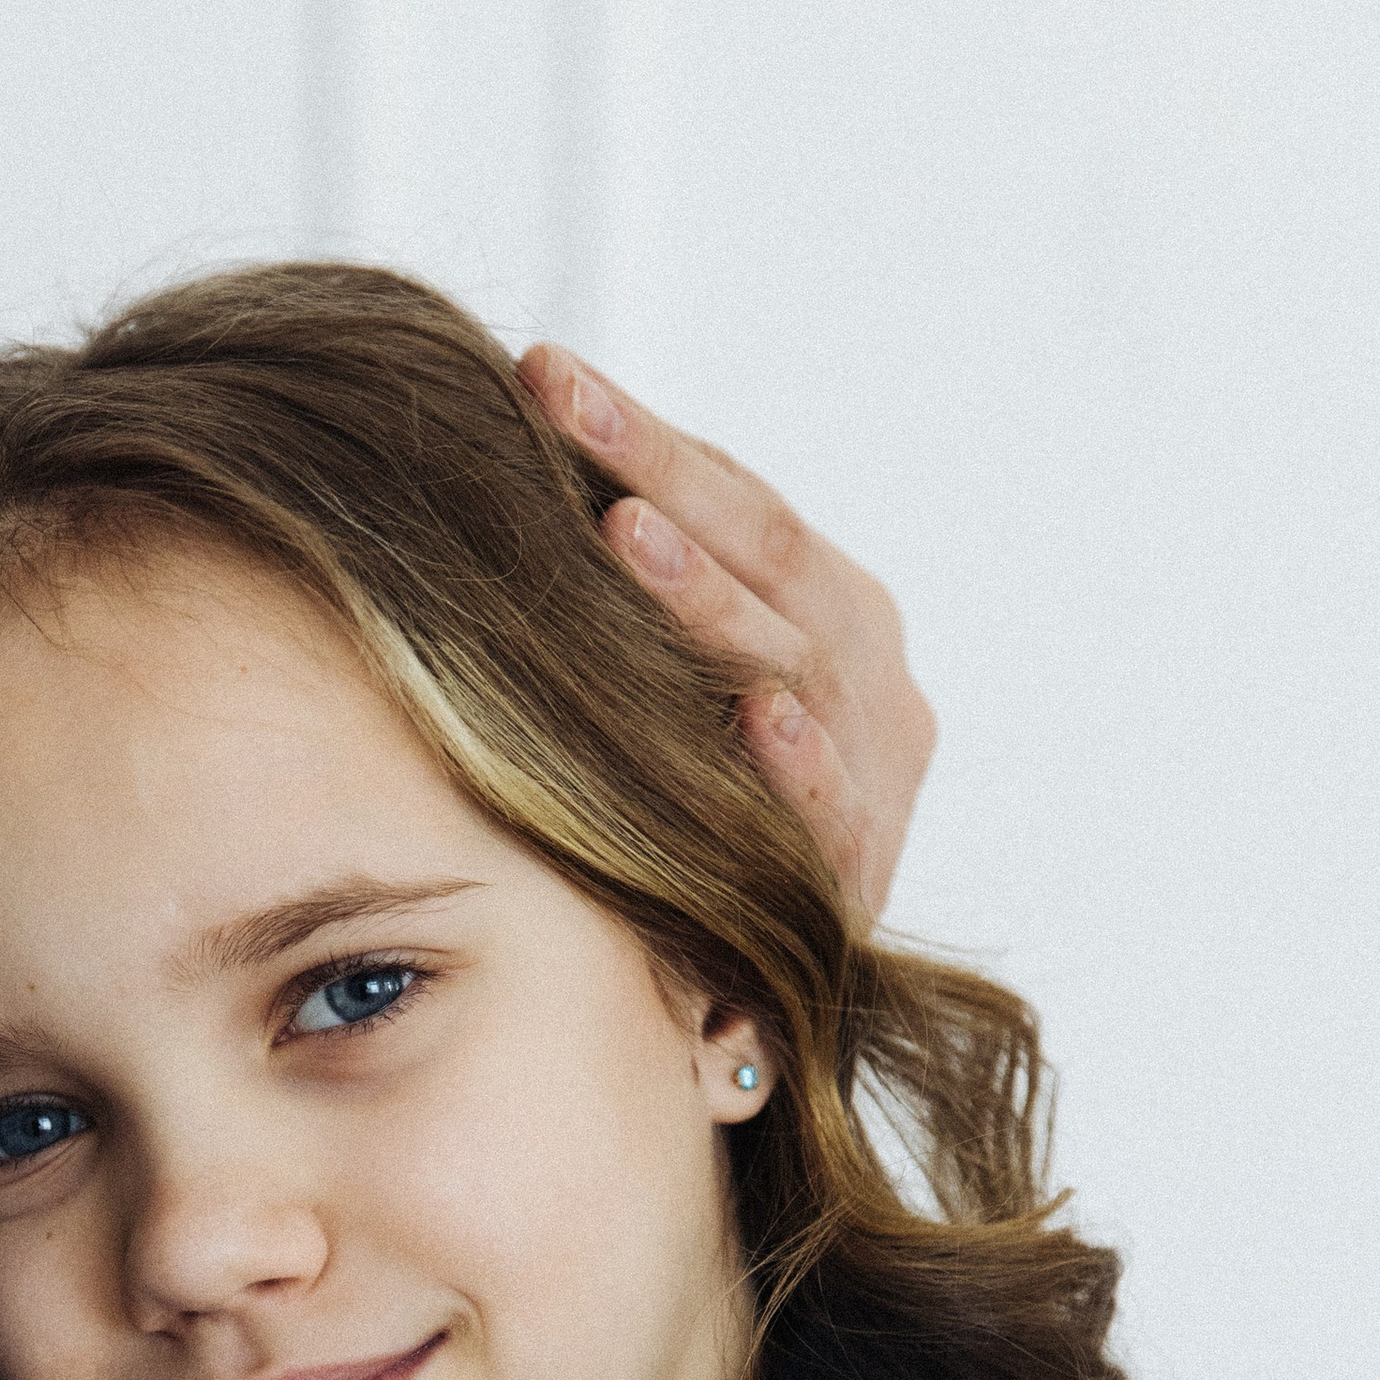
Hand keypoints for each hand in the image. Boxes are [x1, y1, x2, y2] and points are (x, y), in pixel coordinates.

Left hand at [518, 345, 936, 921]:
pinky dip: (800, 765)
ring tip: (623, 533)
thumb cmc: (695, 830)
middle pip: (765, 552)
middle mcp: (866, 679)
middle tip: (561, 400)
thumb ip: (636, 607)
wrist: (753, 1010)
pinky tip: (757, 716)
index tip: (541, 369)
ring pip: (797, 664)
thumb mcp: (675, 703)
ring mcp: (874, 773)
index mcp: (832, 612)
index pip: (737, 500)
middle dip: (657, 470)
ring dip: (709, 599)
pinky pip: (833, 815)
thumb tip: (504, 470)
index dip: (645, 434)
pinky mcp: (860, 878)